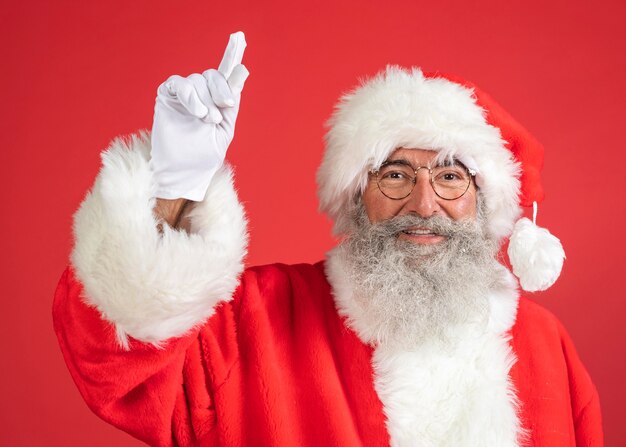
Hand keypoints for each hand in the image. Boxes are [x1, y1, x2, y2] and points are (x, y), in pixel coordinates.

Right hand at [150, 32, 248, 200]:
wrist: (184, 171)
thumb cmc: (204, 155)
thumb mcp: (225, 129)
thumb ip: (231, 102)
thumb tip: (242, 71)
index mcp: (216, 100)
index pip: (225, 74)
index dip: (232, 56)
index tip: (239, 38)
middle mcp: (200, 94)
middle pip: (213, 75)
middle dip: (222, 90)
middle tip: (224, 109)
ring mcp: (183, 94)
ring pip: (198, 81)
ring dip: (206, 100)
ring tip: (207, 120)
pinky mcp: (167, 96)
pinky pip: (180, 84)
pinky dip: (191, 96)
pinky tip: (197, 112)